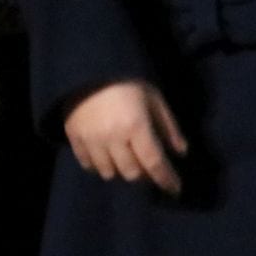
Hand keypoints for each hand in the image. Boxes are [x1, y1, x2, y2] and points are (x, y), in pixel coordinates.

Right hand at [62, 80, 188, 195]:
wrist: (88, 66)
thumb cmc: (127, 81)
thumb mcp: (153, 98)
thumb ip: (168, 126)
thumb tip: (181, 152)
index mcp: (136, 126)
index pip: (154, 163)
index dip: (166, 179)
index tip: (175, 189)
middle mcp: (113, 138)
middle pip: (131, 173)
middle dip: (144, 175)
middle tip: (150, 169)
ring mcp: (92, 140)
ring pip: (109, 173)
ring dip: (121, 171)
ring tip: (127, 161)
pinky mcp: (74, 138)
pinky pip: (88, 165)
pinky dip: (99, 166)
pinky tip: (106, 157)